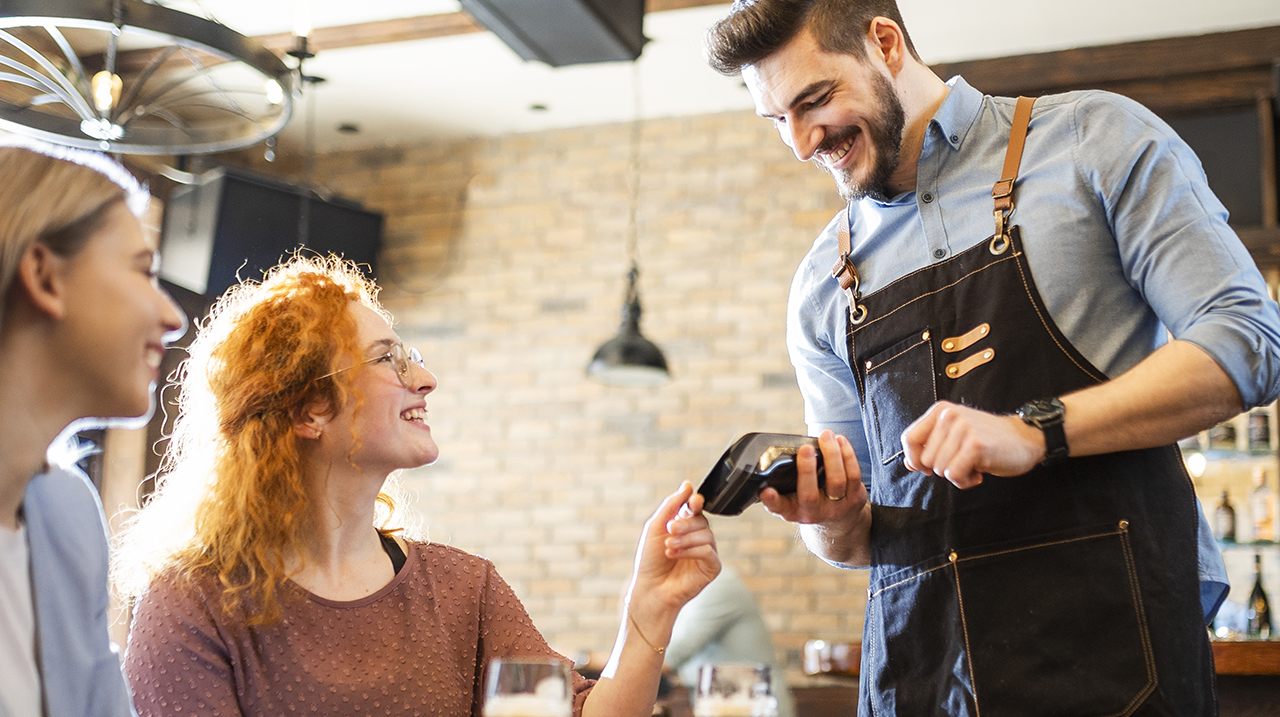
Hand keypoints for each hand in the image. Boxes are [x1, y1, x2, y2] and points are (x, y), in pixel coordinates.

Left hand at [628, 482, 719, 613]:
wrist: (650, 588)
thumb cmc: (650, 560)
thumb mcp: (656, 526)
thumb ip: (672, 504)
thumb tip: (687, 485)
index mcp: (685, 526)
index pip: (696, 508)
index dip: (696, 502)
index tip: (693, 501)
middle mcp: (697, 538)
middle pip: (701, 520)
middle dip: (684, 524)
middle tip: (670, 531)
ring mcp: (706, 553)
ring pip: (707, 534)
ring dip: (685, 539)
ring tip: (669, 548)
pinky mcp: (712, 567)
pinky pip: (709, 551)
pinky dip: (692, 551)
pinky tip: (676, 556)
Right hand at [758, 430, 866, 527]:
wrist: (838, 522)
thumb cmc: (809, 501)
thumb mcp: (792, 498)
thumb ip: (782, 483)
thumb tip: (776, 455)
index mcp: (792, 511)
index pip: (778, 508)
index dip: (771, 500)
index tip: (766, 491)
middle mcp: (813, 512)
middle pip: (810, 494)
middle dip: (807, 470)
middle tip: (805, 448)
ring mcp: (836, 507)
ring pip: (836, 480)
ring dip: (832, 454)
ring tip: (826, 435)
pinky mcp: (855, 499)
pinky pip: (854, 474)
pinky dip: (847, 454)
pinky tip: (840, 440)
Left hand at [901, 400, 1046, 488]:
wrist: (1026, 438)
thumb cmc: (988, 440)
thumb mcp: (955, 436)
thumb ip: (931, 446)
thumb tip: (909, 463)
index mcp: (940, 411)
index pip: (909, 438)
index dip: (914, 459)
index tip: (926, 467)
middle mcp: (949, 416)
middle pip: (924, 459)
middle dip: (942, 469)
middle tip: (963, 462)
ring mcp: (962, 429)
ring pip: (939, 469)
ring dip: (957, 475)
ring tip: (974, 465)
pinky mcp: (975, 445)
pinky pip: (954, 475)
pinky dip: (965, 481)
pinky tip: (979, 473)